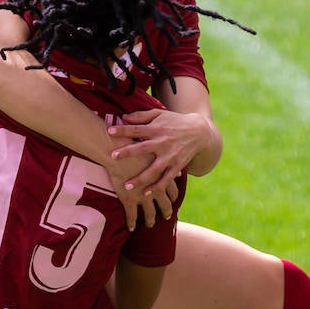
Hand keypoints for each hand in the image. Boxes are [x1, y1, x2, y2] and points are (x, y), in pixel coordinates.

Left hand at [107, 109, 198, 226]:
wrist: (200, 132)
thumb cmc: (175, 122)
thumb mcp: (160, 114)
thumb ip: (141, 116)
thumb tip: (123, 117)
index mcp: (157, 128)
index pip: (137, 128)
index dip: (123, 130)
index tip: (109, 131)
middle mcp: (163, 143)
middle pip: (143, 148)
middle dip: (128, 152)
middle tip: (113, 156)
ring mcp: (170, 156)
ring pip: (154, 169)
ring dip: (141, 178)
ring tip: (127, 186)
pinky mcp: (177, 167)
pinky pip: (166, 179)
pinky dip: (157, 187)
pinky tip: (146, 194)